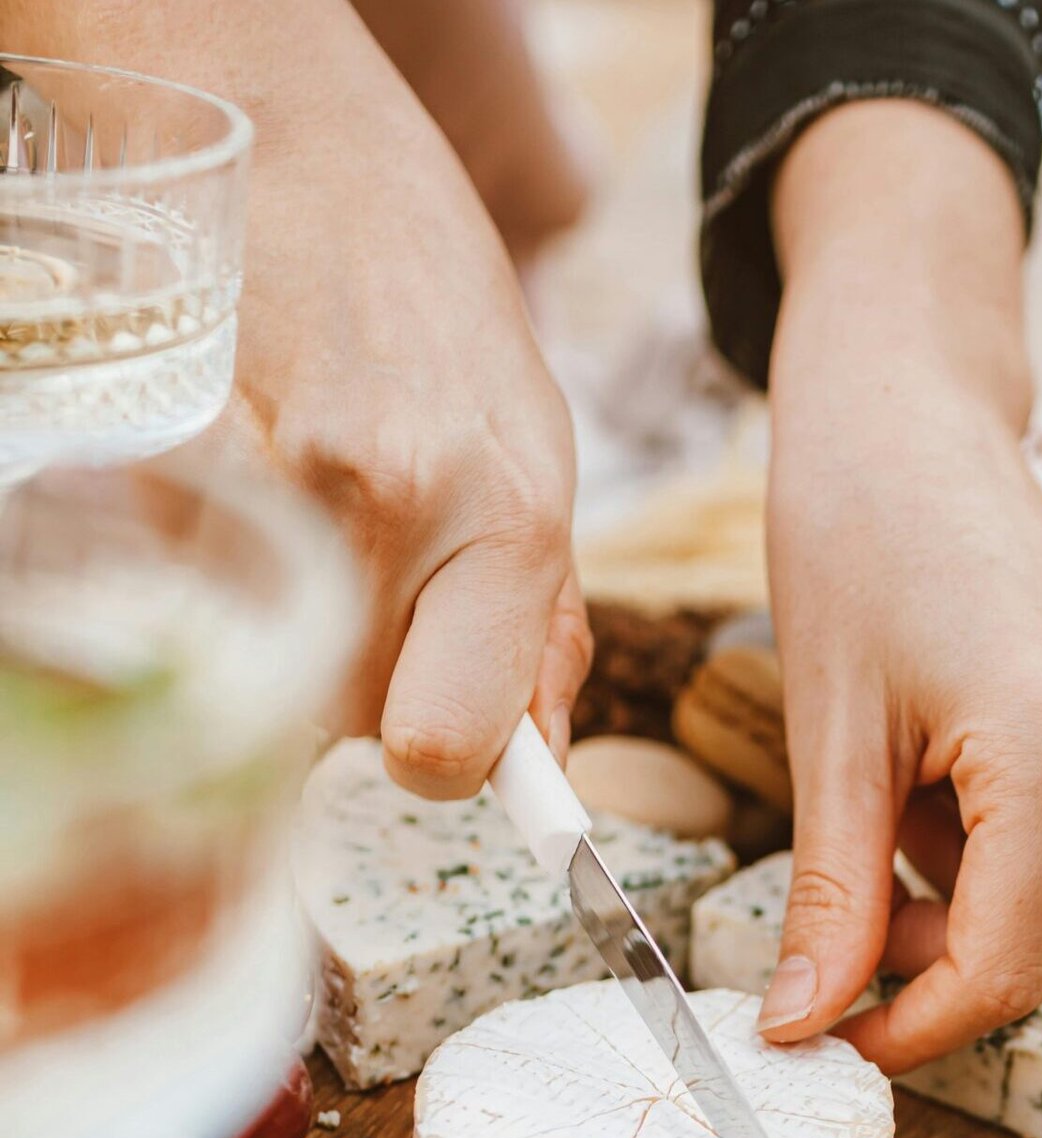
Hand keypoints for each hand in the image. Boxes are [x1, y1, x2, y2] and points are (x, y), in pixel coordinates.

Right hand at [27, 0, 590, 796]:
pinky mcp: (166, 457)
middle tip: (383, 571)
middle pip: (350, 724)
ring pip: (274, 675)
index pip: (449, 749)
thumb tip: (539, 757)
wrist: (289, 143)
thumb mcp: (538, 454)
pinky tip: (260, 480)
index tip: (444, 730)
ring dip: (300, 631)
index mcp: (508, 517)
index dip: (446, 756)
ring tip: (323, 509)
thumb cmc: (433, 305)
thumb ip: (542, 621)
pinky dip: (226, 574)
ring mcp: (265, 482)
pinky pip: (199, 602)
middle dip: (374, 683)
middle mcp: (391, 508)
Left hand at [759, 380, 1041, 1070]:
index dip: (909, 1030)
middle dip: (925, 970)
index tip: (823, 1044)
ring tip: (870, 814)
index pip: (1005, 967)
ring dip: (948, 907)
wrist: (907, 414)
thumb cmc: (854, 539)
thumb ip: (830, 894)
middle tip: (825, 940)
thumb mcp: (830, 737)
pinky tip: (918, 782)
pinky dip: (977, 854)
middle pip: (1037, 947)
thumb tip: (802, 1025)